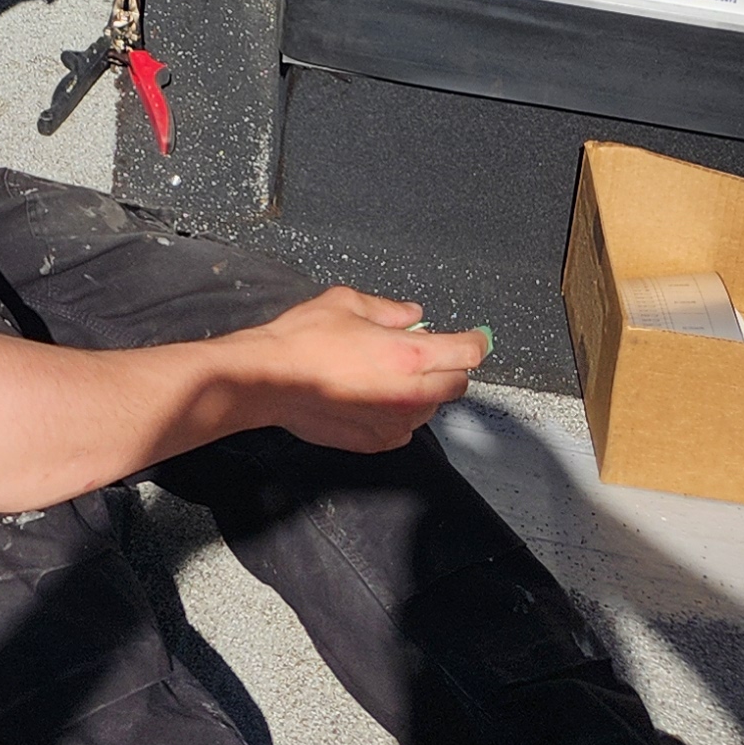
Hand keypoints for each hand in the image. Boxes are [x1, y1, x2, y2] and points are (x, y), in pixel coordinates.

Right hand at [219, 283, 485, 454]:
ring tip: (393, 373)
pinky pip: (406, 427)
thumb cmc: (303, 339)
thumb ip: (388, 309)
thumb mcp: (345, 303)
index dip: (475, 341)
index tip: (476, 337)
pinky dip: (401, 411)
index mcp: (409, 355)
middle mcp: (410, 393)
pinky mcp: (377, 441)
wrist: (267, 380)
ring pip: (431, 406)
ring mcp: (395, 422)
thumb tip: (413, 316)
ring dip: (424, 389)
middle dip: (450, 366)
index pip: (466, 352)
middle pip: (457, 383)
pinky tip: (375, 395)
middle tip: (427, 351)